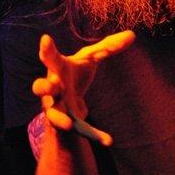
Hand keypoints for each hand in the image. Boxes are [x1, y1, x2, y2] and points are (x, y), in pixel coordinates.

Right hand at [32, 30, 134, 145]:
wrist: (65, 101)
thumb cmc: (75, 72)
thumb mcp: (91, 58)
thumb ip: (109, 47)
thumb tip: (132, 35)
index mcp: (57, 68)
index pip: (50, 57)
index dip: (46, 49)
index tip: (46, 39)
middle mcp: (52, 88)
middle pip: (42, 87)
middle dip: (44, 87)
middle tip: (53, 85)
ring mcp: (56, 107)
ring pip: (52, 115)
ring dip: (59, 118)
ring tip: (68, 124)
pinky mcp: (66, 123)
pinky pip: (79, 130)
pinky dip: (94, 135)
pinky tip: (108, 140)